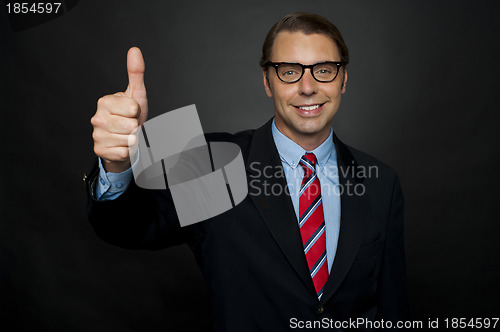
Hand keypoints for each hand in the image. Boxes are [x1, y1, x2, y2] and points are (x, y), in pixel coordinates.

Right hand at [91, 47, 147, 172]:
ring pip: (128, 140)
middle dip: (136, 127)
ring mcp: (96, 135)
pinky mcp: (99, 151)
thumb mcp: (136, 95)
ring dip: (133, 140)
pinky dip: (128, 151)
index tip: (132, 112)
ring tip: (127, 136)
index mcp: (104, 101)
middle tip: (130, 126)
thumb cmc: (131, 116)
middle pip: (131, 125)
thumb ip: (136, 73)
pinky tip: (122, 146)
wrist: (124, 140)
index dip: (138, 112)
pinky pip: (124, 152)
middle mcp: (97, 118)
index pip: (133, 108)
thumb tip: (134, 50)